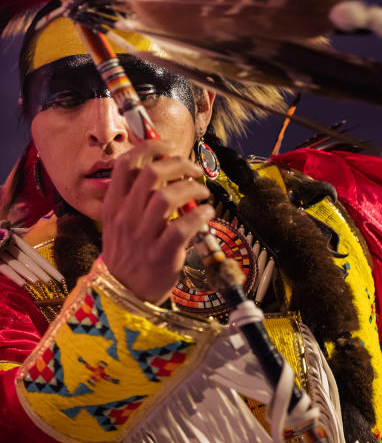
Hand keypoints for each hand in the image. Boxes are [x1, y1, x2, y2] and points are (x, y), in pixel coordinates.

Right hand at [100, 141, 213, 303]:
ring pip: (168, 197)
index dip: (150, 148)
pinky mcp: (162, 254)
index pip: (126, 165)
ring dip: (192, 188)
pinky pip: (184, 226)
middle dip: (179, 164)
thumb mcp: (119, 223)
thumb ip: (135, 198)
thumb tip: (165, 169)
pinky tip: (207, 213)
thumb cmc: (130, 253)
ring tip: (202, 193)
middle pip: (152, 174)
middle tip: (194, 170)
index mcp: (113, 206)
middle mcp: (125, 217)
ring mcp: (143, 236)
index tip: (168, 147)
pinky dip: (200, 214)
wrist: (125, 294)